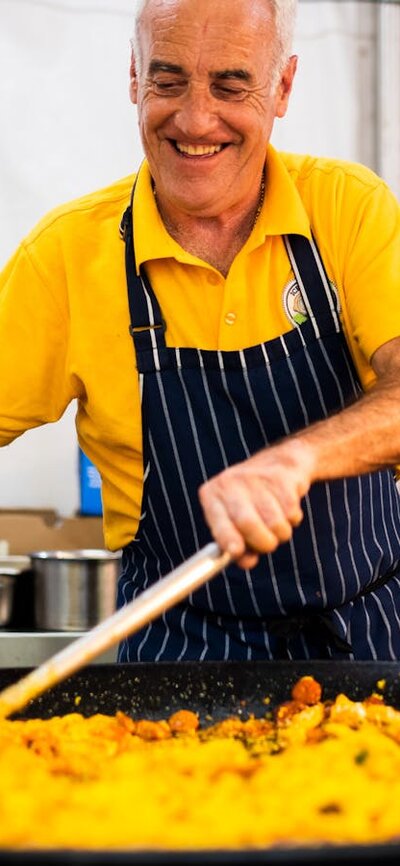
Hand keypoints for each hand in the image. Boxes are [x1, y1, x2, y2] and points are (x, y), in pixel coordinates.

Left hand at [198, 440, 313, 568]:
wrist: (279, 464)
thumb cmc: (252, 501)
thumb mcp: (236, 521)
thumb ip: (239, 547)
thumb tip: (246, 562)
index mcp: (212, 495)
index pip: (219, 522)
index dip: (228, 539)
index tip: (236, 551)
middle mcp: (230, 483)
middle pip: (248, 523)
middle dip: (263, 543)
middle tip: (268, 544)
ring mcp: (256, 477)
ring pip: (275, 523)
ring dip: (281, 532)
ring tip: (277, 522)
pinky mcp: (281, 477)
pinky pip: (292, 514)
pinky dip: (293, 519)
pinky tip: (286, 506)